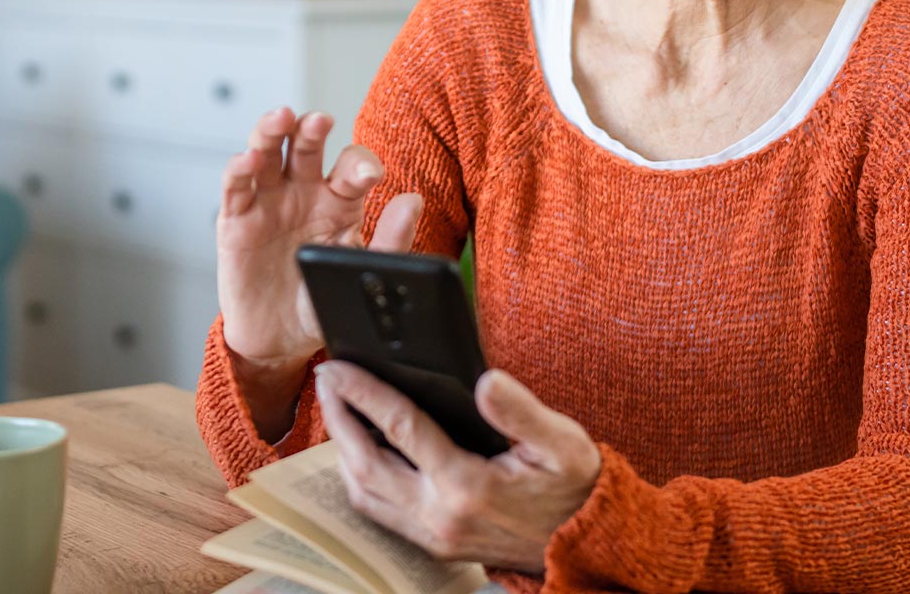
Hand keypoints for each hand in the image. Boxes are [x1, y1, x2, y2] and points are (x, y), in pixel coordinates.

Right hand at [217, 107, 422, 433]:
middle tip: (321, 122)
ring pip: (268, 152)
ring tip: (282, 118)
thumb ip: (390, 241)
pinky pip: (236, 187)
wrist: (280, 342)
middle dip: (313, 129)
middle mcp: (304, 192)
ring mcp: (269, 201)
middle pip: (307, 145)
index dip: (360, 164)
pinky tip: (248, 159)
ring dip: (272, 130)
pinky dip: (239, 169)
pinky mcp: (236, 219)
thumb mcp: (359, 274)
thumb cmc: (322, 304)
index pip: (351, 166)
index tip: (369, 175)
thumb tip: (413, 201)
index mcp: (340, 201)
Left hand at [314, 361, 601, 573]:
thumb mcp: (564, 444)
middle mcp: (439, 515)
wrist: (585, 545)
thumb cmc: (574, 488)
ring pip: (363, 493)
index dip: (364, 392)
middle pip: (364, 463)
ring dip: (341, 449)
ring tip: (336, 408)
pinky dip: (358, 478)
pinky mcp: (432, 545)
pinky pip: (377, 512)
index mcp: (468, 485)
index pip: (400, 428)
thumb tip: (486, 380)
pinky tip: (359, 450)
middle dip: (338, 416)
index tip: (339, 365)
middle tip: (324, 378)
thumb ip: (523, 411)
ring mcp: (432, 535)